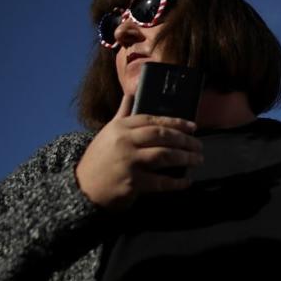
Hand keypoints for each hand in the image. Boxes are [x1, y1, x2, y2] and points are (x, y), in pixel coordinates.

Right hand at [75, 94, 203, 209]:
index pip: (152, 119)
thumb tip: (131, 93)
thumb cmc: (99, 159)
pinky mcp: (132, 182)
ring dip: (185, 157)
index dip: (175, 122)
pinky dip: (176, 182)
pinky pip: (160, 181)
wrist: (82, 187)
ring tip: (197, 159)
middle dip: (185, 140)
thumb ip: (123, 114)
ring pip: (164, 155)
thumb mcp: (108, 133)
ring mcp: (128, 161)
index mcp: (120, 127)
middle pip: (161, 135)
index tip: (193, 126)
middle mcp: (124, 141)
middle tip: (199, 145)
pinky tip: (186, 182)